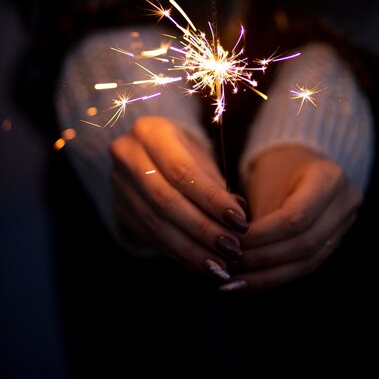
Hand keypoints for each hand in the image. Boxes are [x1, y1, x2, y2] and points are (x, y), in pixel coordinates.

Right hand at [110, 116, 248, 280]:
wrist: (146, 150)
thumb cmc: (182, 152)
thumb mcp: (199, 156)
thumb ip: (216, 184)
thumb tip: (239, 217)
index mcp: (150, 132)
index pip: (181, 172)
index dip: (211, 199)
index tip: (239, 221)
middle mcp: (127, 155)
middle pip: (166, 200)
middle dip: (202, 229)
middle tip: (232, 248)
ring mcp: (119, 183)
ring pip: (155, 224)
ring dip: (191, 249)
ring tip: (220, 266)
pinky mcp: (120, 208)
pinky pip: (150, 237)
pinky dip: (179, 254)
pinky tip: (201, 266)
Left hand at [222, 146, 362, 291]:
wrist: (300, 162)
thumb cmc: (278, 168)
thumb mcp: (266, 181)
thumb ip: (258, 216)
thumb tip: (237, 252)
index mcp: (329, 178)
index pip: (295, 218)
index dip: (263, 236)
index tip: (233, 243)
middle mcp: (345, 203)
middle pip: (304, 243)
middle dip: (263, 258)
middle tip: (230, 265)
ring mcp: (345, 225)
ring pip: (307, 261)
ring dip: (268, 274)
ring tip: (236, 280)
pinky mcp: (336, 243)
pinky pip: (306, 265)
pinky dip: (277, 274)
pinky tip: (252, 280)